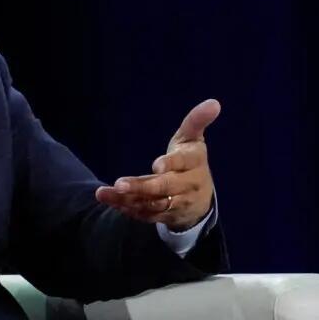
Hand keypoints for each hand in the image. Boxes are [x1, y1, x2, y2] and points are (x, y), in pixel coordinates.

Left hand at [95, 99, 219, 231]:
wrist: (200, 199)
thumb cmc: (191, 162)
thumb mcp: (193, 141)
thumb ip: (196, 122)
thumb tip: (213, 103)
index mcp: (194, 162)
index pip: (183, 163)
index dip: (170, 164)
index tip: (156, 165)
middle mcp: (186, 185)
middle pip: (164, 188)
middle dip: (142, 187)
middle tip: (119, 184)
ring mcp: (176, 203)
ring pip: (152, 204)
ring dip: (127, 200)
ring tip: (104, 193)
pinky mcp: (165, 216)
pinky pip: (146, 215)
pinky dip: (128, 209)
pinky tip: (110, 201)